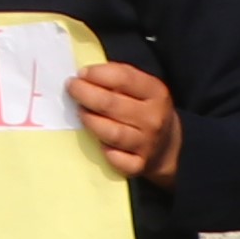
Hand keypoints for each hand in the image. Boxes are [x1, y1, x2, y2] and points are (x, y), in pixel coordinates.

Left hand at [71, 58, 181, 183]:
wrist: (168, 147)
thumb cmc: (144, 111)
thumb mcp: (142, 89)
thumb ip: (119, 78)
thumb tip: (84, 74)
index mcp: (156, 93)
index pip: (124, 78)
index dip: (97, 74)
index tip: (81, 73)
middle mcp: (153, 118)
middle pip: (110, 104)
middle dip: (84, 94)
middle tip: (71, 88)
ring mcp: (147, 144)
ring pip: (110, 132)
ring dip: (89, 120)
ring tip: (81, 112)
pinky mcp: (139, 165)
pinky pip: (114, 159)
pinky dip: (103, 151)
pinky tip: (98, 143)